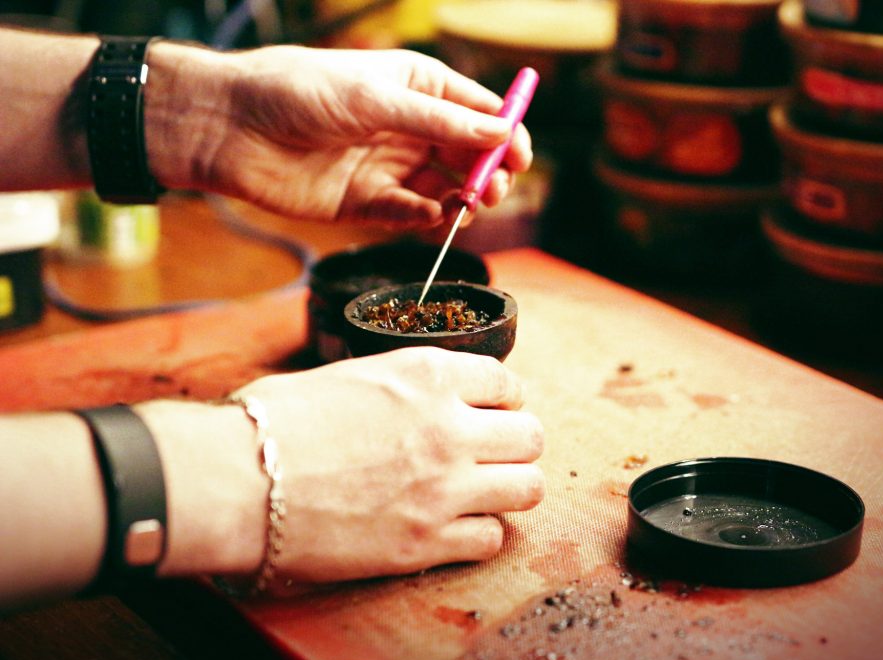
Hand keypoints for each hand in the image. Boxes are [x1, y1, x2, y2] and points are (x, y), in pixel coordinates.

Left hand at [146, 44, 532, 229]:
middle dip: (487, 174)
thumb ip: (439, 120)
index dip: (505, 135)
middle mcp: (408, 128)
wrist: (230, 127)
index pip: (478, 112)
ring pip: (443, 189)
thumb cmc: (297, 91)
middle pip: (468, 156)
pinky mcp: (365, 204)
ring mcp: (388, 166)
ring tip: (464, 204)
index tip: (521, 158)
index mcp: (417, 87)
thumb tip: (501, 134)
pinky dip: (423, 218)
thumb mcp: (375, 97)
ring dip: (460, 200)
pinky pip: (408, 214)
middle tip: (492, 190)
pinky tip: (426, 215)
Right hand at [234, 347, 544, 583]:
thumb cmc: (274, 422)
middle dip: (514, 444)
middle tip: (489, 454)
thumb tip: (419, 398)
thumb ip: (404, 386)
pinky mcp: (427, 542)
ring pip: (528, 488)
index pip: (507, 383)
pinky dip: (479, 534)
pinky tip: (454, 527)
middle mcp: (449, 428)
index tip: (489, 412)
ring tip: (481, 492)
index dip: (501, 400)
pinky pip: (492, 539)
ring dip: (508, 489)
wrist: (236, 480)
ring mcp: (444, 488)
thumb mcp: (349, 375)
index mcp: (428, 375)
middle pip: (531, 436)